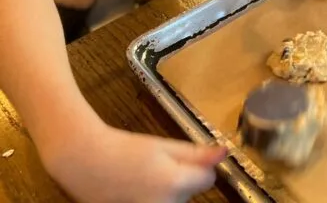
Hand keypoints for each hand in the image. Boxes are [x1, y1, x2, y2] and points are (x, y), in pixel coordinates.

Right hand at [41, 123, 224, 202]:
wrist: (84, 161)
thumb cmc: (125, 148)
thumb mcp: (165, 146)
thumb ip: (198, 154)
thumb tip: (225, 153)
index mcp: (175, 185)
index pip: (208, 180)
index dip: (199, 167)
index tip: (184, 159)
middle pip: (189, 194)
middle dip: (181, 181)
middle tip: (157, 167)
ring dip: (166, 193)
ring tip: (143, 178)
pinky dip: (151, 199)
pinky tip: (134, 190)